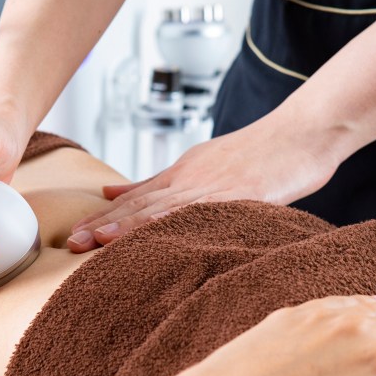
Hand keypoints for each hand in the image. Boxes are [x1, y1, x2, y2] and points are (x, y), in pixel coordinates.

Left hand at [66, 118, 337, 252]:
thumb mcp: (202, 164)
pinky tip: (154, 236)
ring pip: (163, 209)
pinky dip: (175, 225)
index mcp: (182, 175)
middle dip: (103, 225)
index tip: (73, 236)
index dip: (101, 218)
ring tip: (95, 241)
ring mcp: (214, 187)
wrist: (305, 131)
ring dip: (127, 225)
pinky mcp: (241, 195)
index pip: (134, 200)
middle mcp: (191, 179)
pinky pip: (204, 213)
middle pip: (140, 205)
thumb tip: (111, 193)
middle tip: (70, 244)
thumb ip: (158, 182)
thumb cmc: (262, 152)